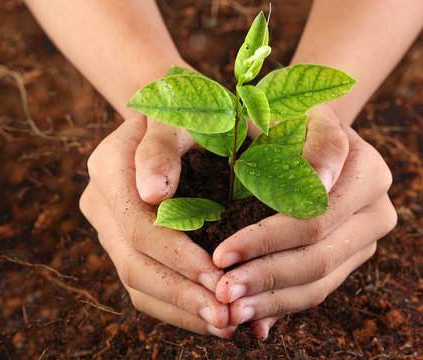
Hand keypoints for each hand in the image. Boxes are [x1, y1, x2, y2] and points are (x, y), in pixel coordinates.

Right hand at [79, 117, 235, 337]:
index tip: (220, 279)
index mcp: (109, 165)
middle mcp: (100, 200)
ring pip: (134, 281)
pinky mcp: (122, 241)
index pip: (138, 226)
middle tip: (225, 318)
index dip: (178, 257)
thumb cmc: (190, 108)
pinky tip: (206, 316)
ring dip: (180, 308)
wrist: (173, 111)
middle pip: (132, 262)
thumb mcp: (183, 114)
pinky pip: (142, 282)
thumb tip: (153, 193)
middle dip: (181, 294)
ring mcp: (107, 224)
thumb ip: (165, 147)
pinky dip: (174, 304)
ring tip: (223, 325)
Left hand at [212, 105, 396, 338]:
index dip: (265, 239)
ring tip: (230, 310)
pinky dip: (281, 304)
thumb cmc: (281, 122)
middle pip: (318, 253)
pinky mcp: (350, 258)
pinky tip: (250, 316)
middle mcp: (376, 207)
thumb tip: (301, 184)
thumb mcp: (282, 119)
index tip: (221, 254)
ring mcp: (366, 238)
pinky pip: (318, 289)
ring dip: (271, 298)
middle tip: (221, 290)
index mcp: (364, 168)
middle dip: (264, 274)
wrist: (304, 134)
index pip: (311, 214)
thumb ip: (301, 142)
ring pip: (320, 279)